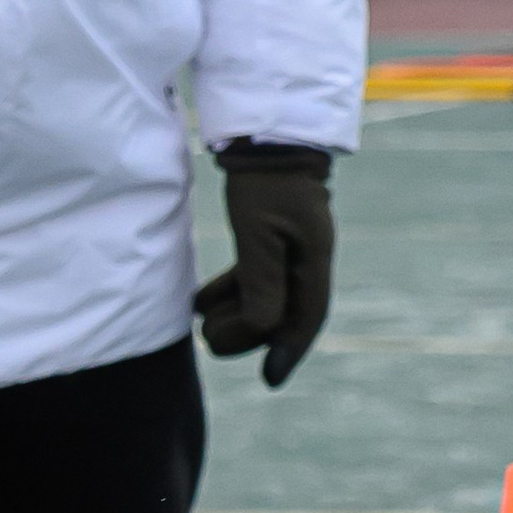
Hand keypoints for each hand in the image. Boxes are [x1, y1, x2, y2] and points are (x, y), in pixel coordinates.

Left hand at [196, 142, 334, 389]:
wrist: (265, 132)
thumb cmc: (263, 179)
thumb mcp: (258, 230)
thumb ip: (261, 281)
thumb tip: (263, 328)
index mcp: (314, 257)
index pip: (306, 316)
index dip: (289, 351)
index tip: (269, 380)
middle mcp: (308, 255)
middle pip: (285, 311)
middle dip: (250, 332)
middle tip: (213, 342)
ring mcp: (291, 244)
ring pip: (266, 294)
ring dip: (236, 313)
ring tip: (201, 324)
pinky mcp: (271, 232)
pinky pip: (253, 274)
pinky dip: (229, 291)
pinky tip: (198, 303)